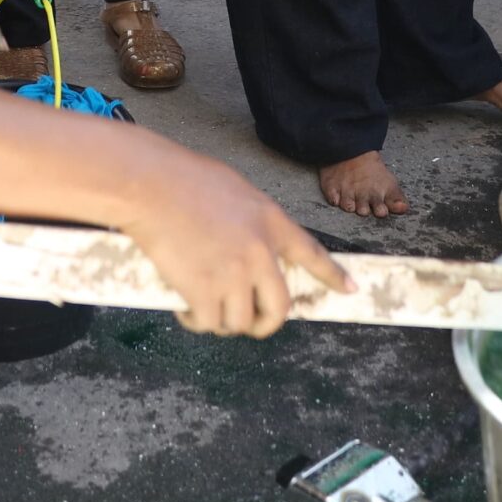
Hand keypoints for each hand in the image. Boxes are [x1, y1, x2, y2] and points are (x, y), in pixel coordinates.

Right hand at [125, 156, 353, 337]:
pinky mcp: (205, 292)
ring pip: (241, 321)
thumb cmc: (183, 179)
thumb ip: (251, 222)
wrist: (151, 186)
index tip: (350, 289)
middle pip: (279, 307)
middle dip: (266, 323)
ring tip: (205, 307)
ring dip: (224, 321)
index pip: (312, 254)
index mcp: (270, 222)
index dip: (333, 275)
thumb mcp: (234, 190)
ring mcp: (234, 275)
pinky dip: (196, 321)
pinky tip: (186, 309)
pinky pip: (209, 323)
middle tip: (251, 322)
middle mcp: (260, 253)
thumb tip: (248, 249)